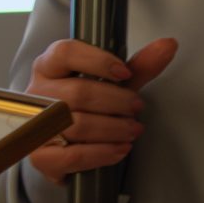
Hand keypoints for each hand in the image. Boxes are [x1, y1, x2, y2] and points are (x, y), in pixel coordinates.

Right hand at [25, 36, 180, 186]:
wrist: (65, 146)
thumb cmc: (86, 107)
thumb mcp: (113, 84)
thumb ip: (139, 66)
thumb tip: (168, 46)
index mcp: (48, 67)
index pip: (66, 53)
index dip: (98, 61)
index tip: (125, 72)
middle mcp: (36, 94)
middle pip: (78, 93)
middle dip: (116, 101)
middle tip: (137, 107)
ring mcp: (35, 126)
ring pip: (78, 125)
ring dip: (113, 128)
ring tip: (133, 130)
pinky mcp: (40, 157)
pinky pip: (73, 155)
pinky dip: (102, 152)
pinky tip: (120, 149)